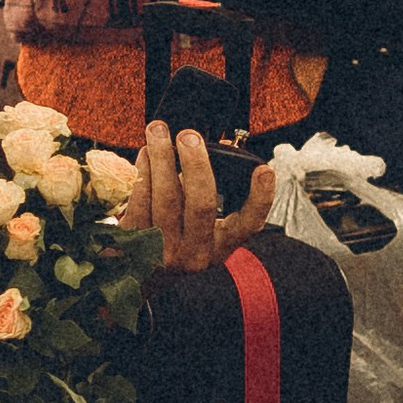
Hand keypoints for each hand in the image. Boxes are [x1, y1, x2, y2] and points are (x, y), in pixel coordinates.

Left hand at [127, 121, 274, 272]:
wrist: (140, 271)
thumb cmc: (177, 233)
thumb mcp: (201, 220)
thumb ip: (209, 186)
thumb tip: (214, 146)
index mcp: (221, 246)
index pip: (249, 224)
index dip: (261, 198)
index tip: (265, 170)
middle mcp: (197, 254)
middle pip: (201, 205)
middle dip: (196, 164)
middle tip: (189, 136)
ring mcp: (166, 252)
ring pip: (167, 199)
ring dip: (162, 159)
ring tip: (158, 131)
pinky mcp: (137, 244)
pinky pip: (141, 202)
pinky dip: (144, 172)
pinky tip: (146, 154)